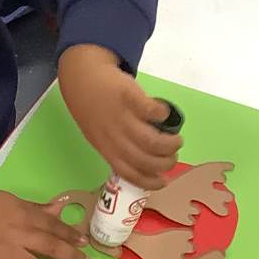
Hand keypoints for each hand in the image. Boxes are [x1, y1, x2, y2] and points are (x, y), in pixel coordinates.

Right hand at [0, 188, 89, 258]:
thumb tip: (59, 208)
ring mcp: (2, 251)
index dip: (71, 235)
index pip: (53, 226)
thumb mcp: (9, 200)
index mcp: (22, 214)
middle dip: (70, 256)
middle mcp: (16, 233)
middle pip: (49, 246)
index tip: (85, 243)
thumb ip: (35, 208)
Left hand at [58, 44, 181, 191]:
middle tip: (173, 155)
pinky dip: (162, 115)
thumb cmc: (93, 109)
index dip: (150, 181)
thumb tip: (145, 162)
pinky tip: (164, 114)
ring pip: (152, 141)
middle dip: (166, 162)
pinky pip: (151, 111)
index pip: (130, 173)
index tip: (164, 181)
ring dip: (170, 144)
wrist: (82, 77)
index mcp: (107, 149)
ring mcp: (121, 117)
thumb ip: (118, 149)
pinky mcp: (128, 97)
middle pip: (146, 160)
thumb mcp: (99, 135)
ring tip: (176, 140)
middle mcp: (114, 137)